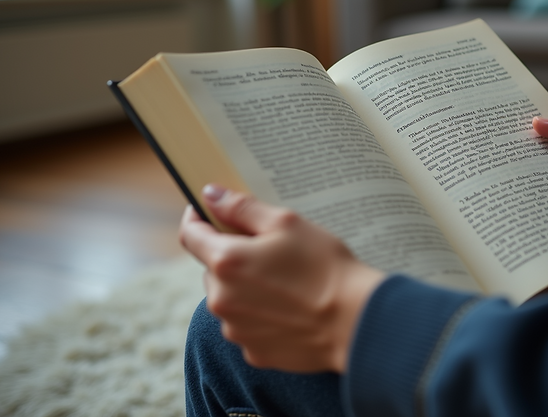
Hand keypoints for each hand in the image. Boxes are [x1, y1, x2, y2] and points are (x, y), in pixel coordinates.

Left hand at [179, 185, 384, 372]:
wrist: (355, 322)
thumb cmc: (325, 267)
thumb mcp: (287, 223)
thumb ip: (242, 208)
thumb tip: (210, 195)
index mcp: (226, 261)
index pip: (191, 234)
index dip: (198, 218)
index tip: (209, 211)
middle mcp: (221, 299)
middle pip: (213, 268)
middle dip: (233, 256)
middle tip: (271, 250)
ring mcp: (236, 329)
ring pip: (230, 298)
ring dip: (246, 287)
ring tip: (288, 282)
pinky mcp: (254, 351)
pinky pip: (249, 325)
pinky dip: (262, 314)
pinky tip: (292, 309)